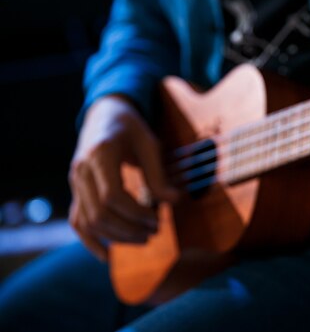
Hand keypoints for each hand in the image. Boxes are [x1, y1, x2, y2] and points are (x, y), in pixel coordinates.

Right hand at [68, 95, 178, 259]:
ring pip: (88, 221)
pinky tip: (107, 256)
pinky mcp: (75, 190)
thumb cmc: (131, 126)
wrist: (104, 113)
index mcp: (100, 154)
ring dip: (116, 237)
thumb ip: (158, 173)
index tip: (159, 219)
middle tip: (156, 231)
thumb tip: (174, 201)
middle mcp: (81, 170)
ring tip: (144, 238)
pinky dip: (90, 241)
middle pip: (100, 214)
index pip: (113, 197)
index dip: (137, 213)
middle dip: (129, 229)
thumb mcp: (149, 142)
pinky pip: (77, 221)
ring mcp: (75, 182)